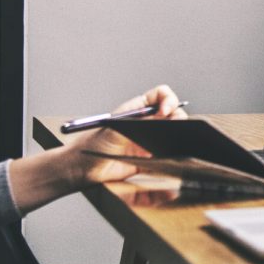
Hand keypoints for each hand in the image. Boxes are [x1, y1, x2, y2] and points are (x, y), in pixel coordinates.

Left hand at [64, 85, 188, 186]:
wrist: (85, 168)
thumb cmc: (94, 143)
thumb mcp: (115, 127)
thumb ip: (138, 120)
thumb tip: (161, 116)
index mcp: (138, 109)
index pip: (161, 95)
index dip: (168, 100)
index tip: (166, 111)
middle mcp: (148, 122)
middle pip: (173, 113)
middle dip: (178, 118)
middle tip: (175, 127)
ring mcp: (151, 140)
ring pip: (174, 133)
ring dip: (177, 136)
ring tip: (171, 142)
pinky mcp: (152, 158)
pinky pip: (169, 154)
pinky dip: (173, 155)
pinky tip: (168, 157)